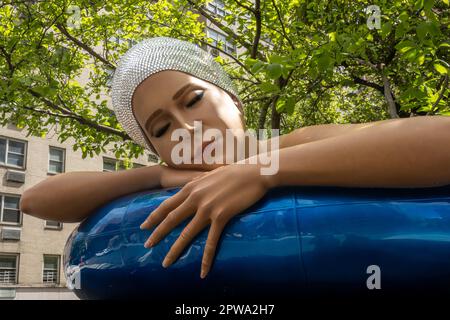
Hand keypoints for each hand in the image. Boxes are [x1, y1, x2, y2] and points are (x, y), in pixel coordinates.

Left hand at [140, 163, 271, 278]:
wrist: (254, 172)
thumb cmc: (234, 172)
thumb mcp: (210, 176)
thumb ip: (198, 184)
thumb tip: (191, 189)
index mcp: (191, 188)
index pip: (167, 204)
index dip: (154, 216)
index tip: (144, 226)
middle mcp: (195, 198)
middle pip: (171, 220)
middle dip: (157, 234)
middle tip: (147, 246)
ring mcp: (207, 208)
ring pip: (187, 234)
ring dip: (175, 250)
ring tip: (166, 262)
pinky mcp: (222, 217)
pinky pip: (211, 241)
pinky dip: (206, 258)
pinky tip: (203, 271)